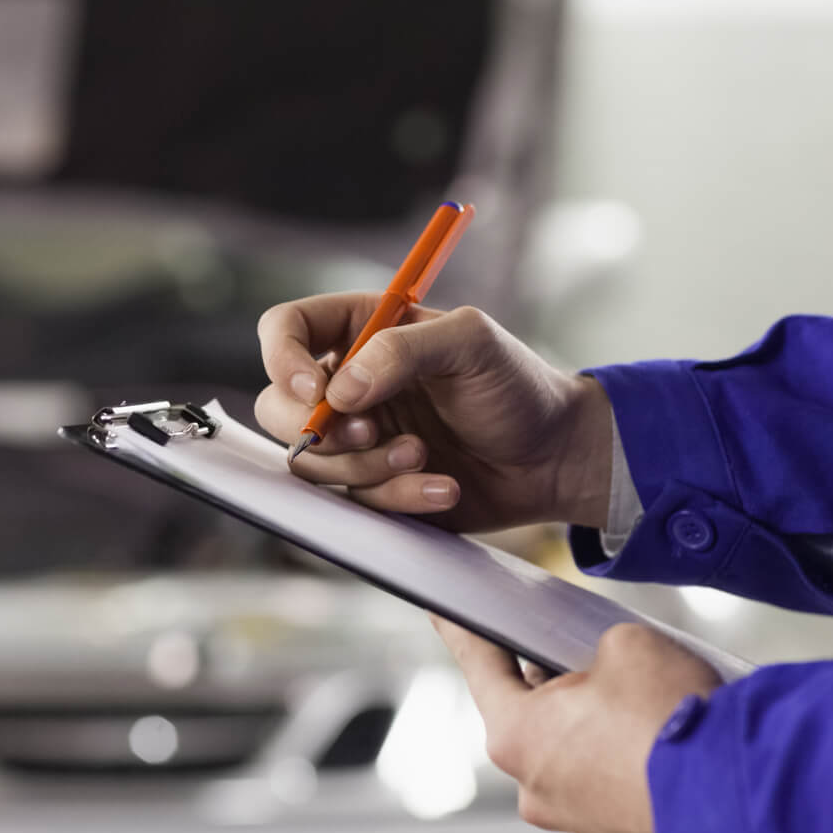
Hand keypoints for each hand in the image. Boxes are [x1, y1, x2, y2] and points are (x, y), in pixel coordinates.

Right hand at [254, 294, 613, 531]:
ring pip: (311, 464)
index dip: (282, 359)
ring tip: (423, 457)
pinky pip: (354, 503)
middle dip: (320, 431)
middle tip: (369, 433)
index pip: (285, 330)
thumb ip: (402, 350)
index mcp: (362, 331)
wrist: (555, 457)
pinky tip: (443, 487)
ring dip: (365, 467)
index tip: (315, 392)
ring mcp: (357, 439)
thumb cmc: (517, 386)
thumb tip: (339, 391)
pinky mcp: (374, 487)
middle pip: (278, 407)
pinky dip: (398, 498)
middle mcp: (349, 384)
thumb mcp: (471, 344)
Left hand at [431, 617, 723, 832]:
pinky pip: (608, 776)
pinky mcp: (617, 832)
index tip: (442, 614)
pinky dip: (625, 752)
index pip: (480, 665)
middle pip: (529, 711)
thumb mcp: (626, 644)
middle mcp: (534, 785)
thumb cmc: (673, 722)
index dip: (463, 631)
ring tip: (640, 691)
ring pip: (572, 747)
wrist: (740, 801)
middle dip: (554, 677)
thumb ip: (596, 648)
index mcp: (515, 734)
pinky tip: (657, 729)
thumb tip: (607, 668)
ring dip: (595, 718)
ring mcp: (576, 817)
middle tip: (582, 646)